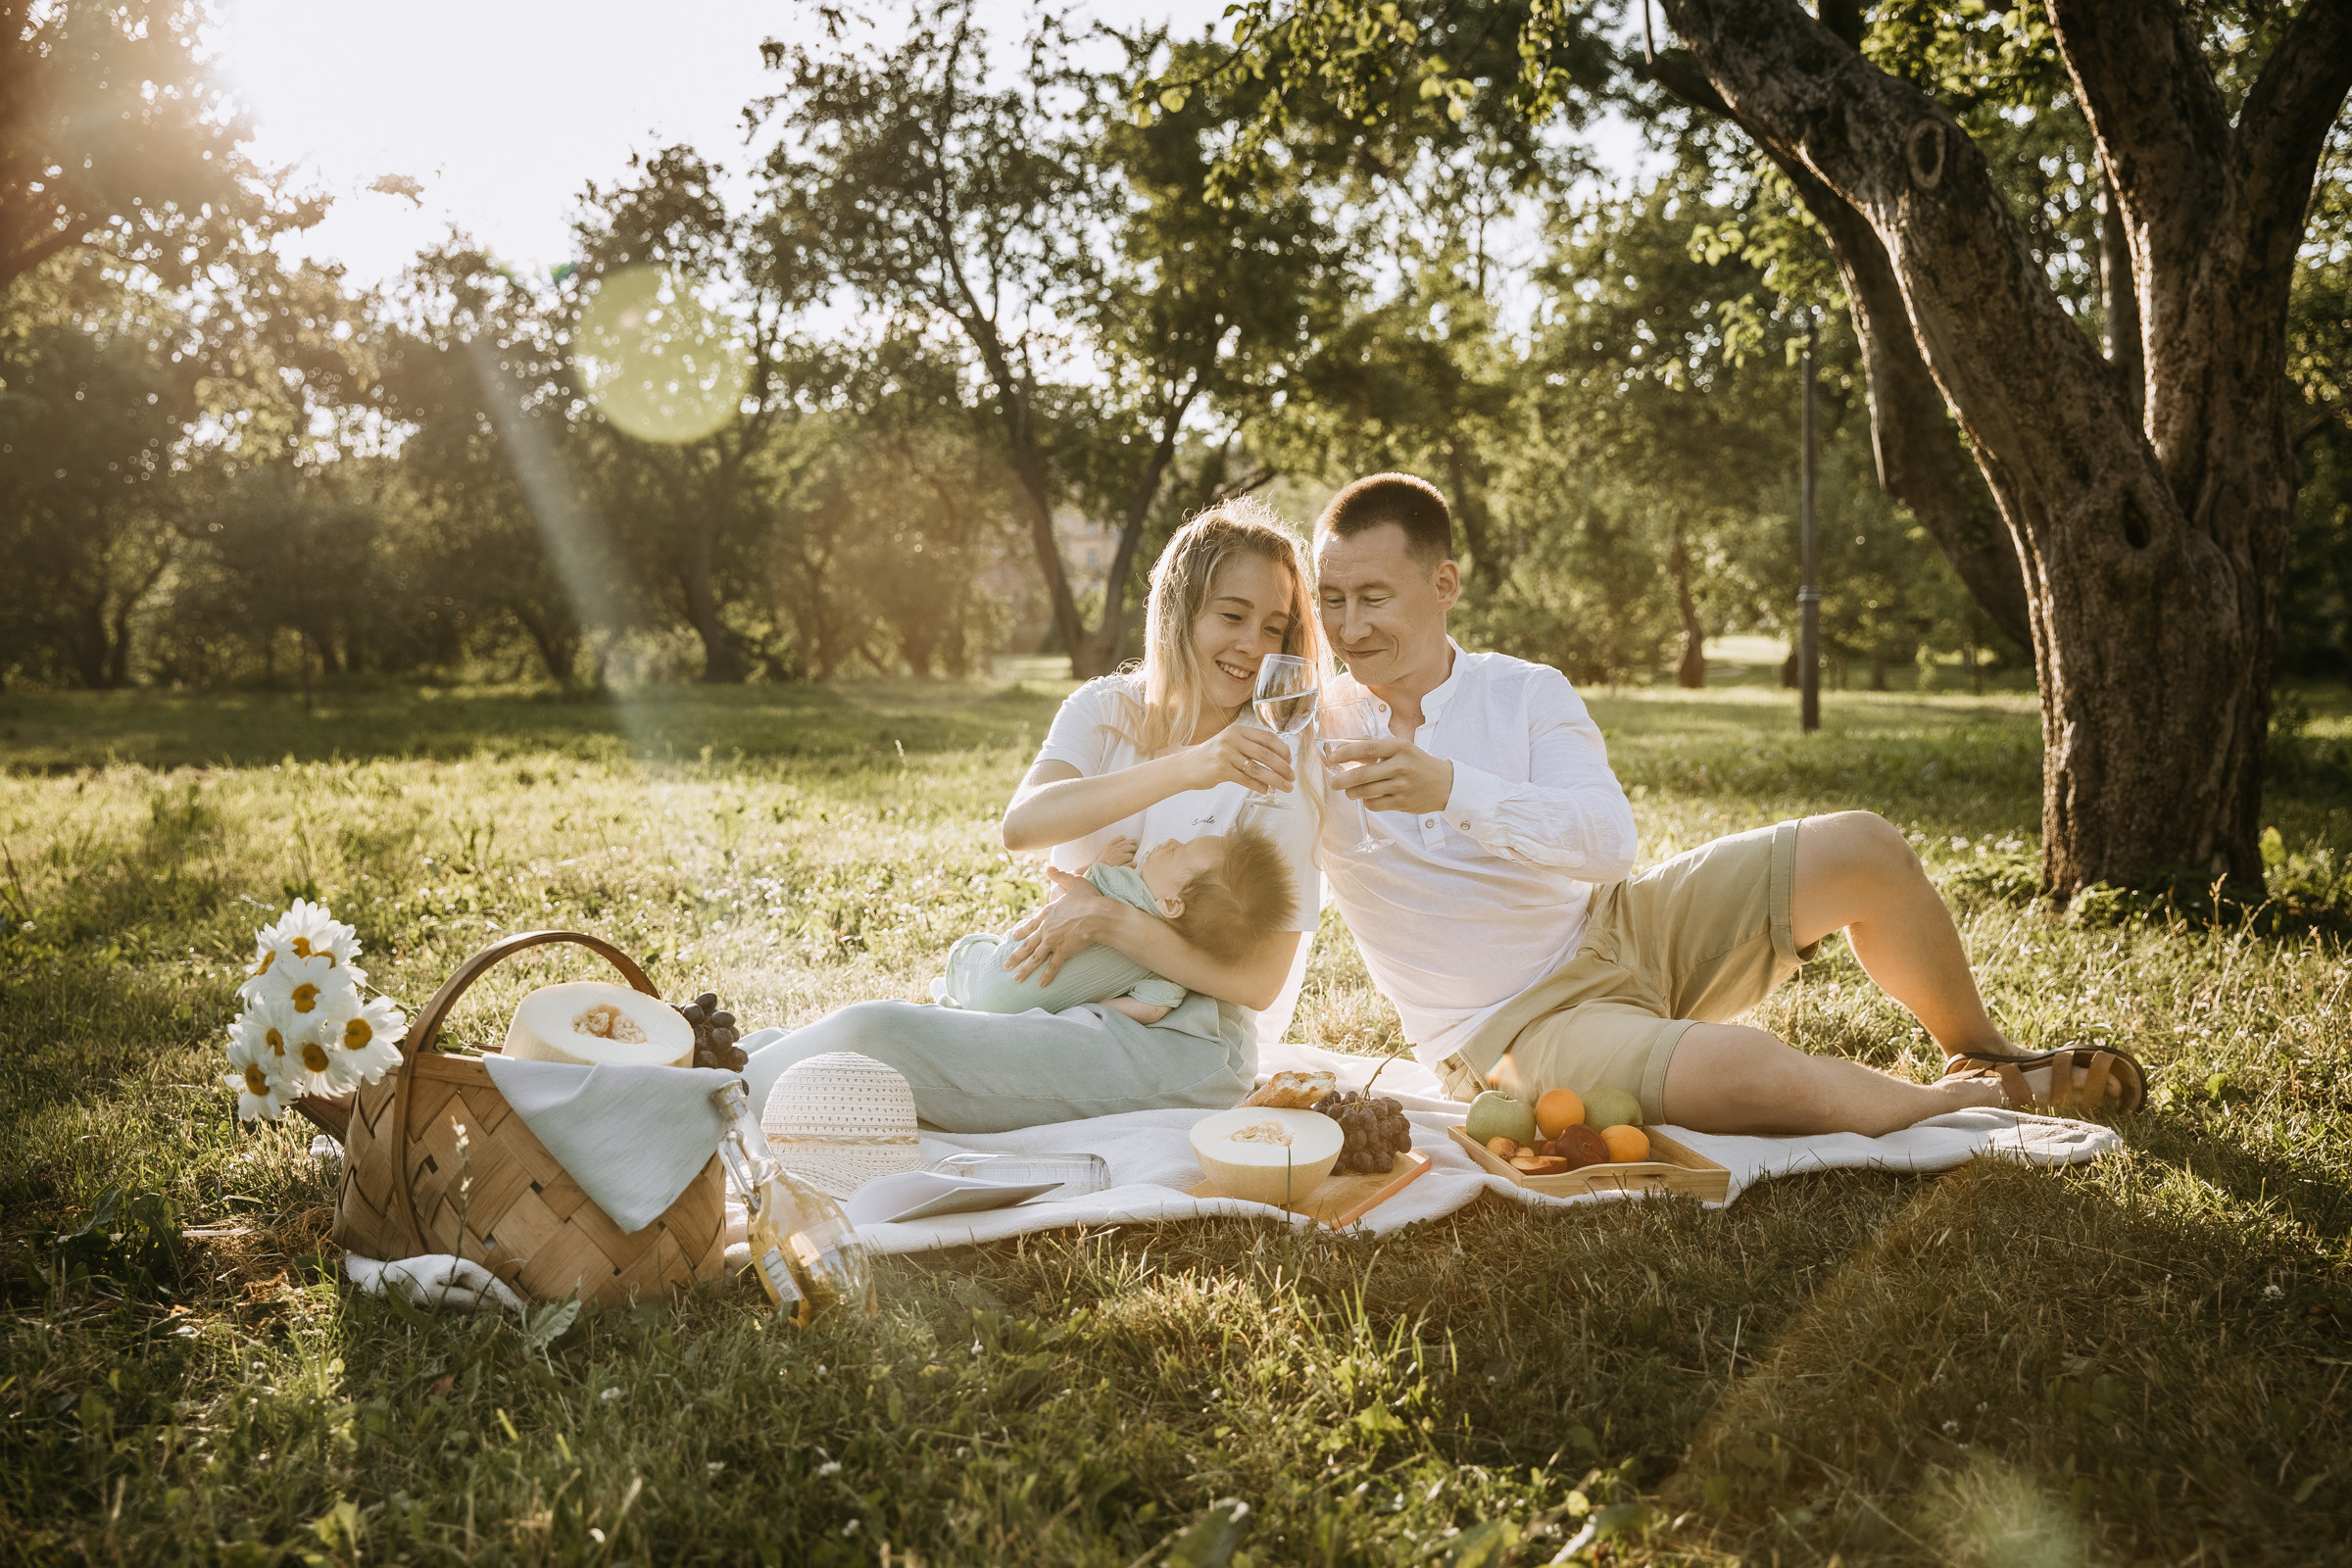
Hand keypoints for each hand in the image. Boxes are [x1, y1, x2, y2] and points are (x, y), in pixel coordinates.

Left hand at [1002, 867, 1124, 985]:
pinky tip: (1040, 985)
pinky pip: (1053, 966)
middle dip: (1015, 956)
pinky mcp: (1063, 951)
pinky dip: (1047, 976)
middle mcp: (1046, 929)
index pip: (1031, 924)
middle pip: (1027, 945)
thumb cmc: (1089, 898)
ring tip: (1015, 979)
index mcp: (1048, 913)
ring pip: (1035, 958)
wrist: (1099, 915)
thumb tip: (1049, 867)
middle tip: (1006, 966)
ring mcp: (1053, 941)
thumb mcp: (1074, 882)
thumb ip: (1060, 875)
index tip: (1013, 937)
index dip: (1022, 931)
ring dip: (1024, 970)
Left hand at [1094, 835, 1137, 867]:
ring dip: (1129, 841)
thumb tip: (1135, 863)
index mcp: (1121, 857)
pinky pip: (1115, 840)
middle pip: (1128, 847)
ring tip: (1135, 841)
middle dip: (1133, 848)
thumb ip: (1128, 866)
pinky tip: (1124, 836)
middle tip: (1137, 848)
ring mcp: (1113, 848)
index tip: (1134, 858)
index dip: (1133, 857)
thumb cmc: (1109, 870)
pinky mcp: (1108, 847)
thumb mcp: (1119, 870)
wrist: (1099, 868)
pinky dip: (1119, 838)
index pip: (1130, 855)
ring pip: (1123, 843)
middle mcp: (1118, 851)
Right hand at [1185, 721, 1294, 794]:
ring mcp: (1225, 753)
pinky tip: (1267, 790)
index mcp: (1237, 730)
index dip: (1283, 750)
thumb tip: (1278, 761)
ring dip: (1275, 780)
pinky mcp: (1221, 769)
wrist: (1186, 766)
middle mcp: (1232, 739)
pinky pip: (1246, 779)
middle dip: (1283, 767)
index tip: (1290, 761)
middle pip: (1266, 754)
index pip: (1268, 738)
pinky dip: (1259, 786)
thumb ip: (1250, 747)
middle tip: (1292, 777)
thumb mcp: (1230, 744)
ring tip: (1285, 787)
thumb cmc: (1211, 757)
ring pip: (1258, 768)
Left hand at [1323, 735, 1454, 815]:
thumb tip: (1343, 747)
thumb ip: (1374, 746)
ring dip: (1351, 792)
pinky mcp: (1402, 803)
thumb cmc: (1417, 762)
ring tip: (1349, 790)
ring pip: (1365, 792)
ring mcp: (1401, 786)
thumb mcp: (1401, 747)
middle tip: (1333, 782)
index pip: (1367, 748)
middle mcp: (1400, 766)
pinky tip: (1367, 797)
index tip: (1333, 758)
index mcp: (1399, 747)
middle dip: (1342, 780)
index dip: (1345, 753)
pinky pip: (1374, 804)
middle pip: (1362, 774)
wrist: (1445, 783)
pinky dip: (1366, 802)